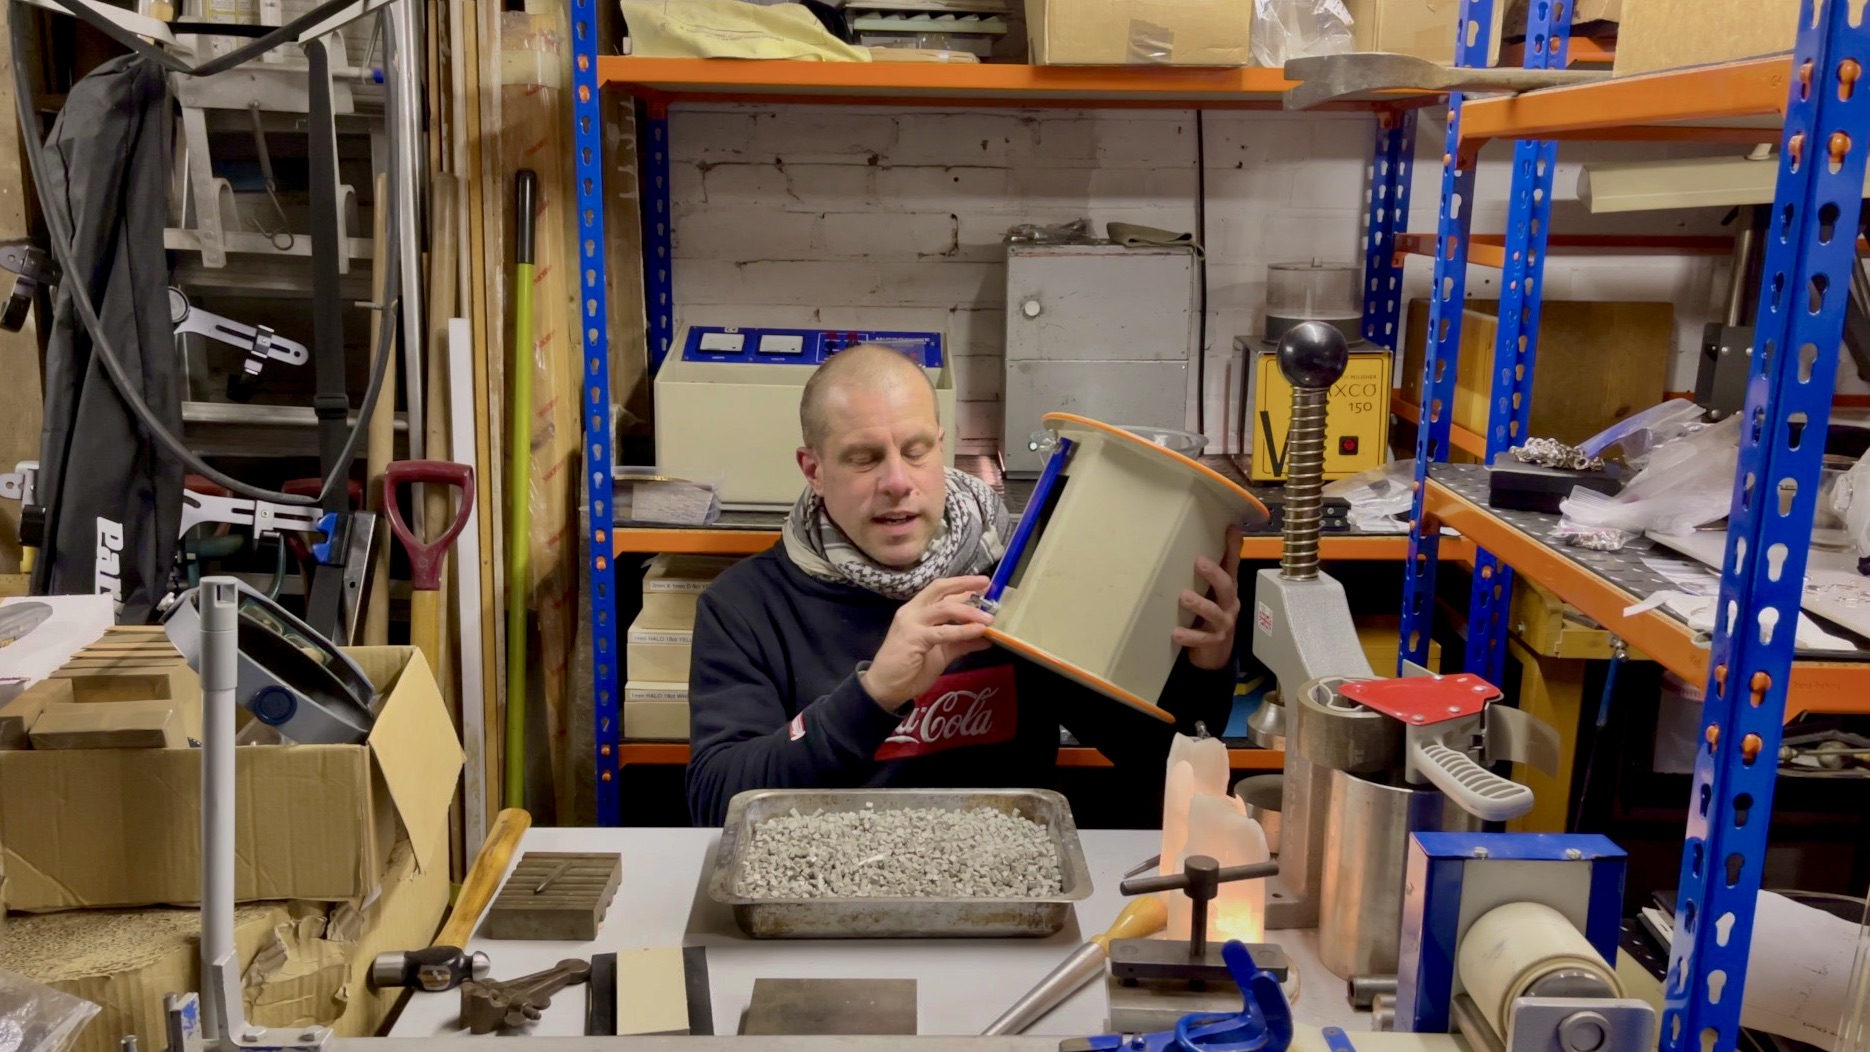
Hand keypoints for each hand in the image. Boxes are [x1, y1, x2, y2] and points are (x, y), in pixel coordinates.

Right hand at [861, 576, 994, 709]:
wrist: (887, 688)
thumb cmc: (911, 669)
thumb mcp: (942, 652)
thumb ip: (962, 642)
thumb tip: (987, 637)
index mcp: (917, 610)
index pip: (939, 590)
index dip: (961, 584)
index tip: (983, 583)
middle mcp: (912, 611)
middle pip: (940, 589)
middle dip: (964, 584)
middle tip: (986, 584)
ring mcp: (911, 623)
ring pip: (944, 608)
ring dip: (969, 611)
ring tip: (989, 618)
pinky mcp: (913, 638)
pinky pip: (943, 632)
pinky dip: (963, 630)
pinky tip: (978, 631)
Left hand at [1175, 524, 1241, 670]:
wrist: (1217, 654)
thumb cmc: (1211, 615)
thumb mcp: (1213, 592)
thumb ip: (1210, 572)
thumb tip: (1202, 541)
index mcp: (1228, 588)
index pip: (1233, 564)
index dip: (1233, 547)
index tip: (1230, 529)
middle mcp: (1229, 603)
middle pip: (1226, 586)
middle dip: (1214, 573)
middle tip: (1198, 562)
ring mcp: (1223, 623)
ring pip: (1214, 612)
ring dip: (1199, 604)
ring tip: (1184, 597)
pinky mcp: (1213, 641)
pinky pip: (1202, 639)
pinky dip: (1189, 636)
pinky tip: (1176, 633)